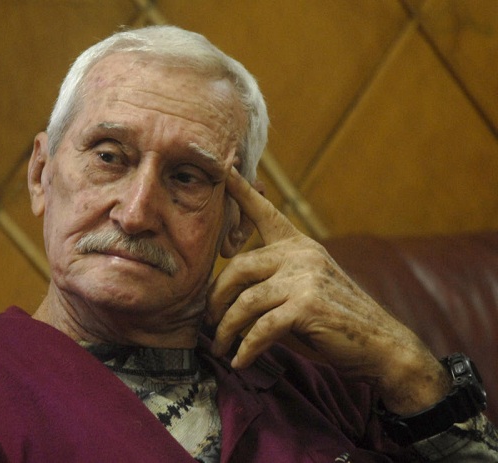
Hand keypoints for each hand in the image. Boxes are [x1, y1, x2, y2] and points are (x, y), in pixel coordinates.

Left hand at [206, 168, 449, 414]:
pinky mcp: (307, 306)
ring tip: (219, 346)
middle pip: (238, 267)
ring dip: (226, 329)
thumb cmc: (336, 319)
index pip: (266, 213)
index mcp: (299, 245)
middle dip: (217, 298)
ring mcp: (305, 278)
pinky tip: (240, 361)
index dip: (242, 191)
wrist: (382, 345)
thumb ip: (273, 281)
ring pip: (245, 301)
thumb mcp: (304, 289)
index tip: (224, 168)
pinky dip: (246, 348)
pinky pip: (261, 328)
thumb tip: (225, 295)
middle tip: (207, 321)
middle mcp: (301, 254)